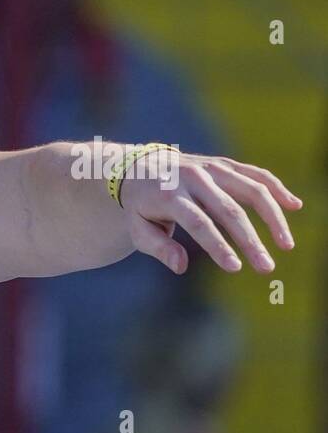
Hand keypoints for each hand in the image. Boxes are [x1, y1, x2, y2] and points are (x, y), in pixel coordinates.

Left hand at [119, 150, 301, 274]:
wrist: (138, 167)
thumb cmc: (140, 206)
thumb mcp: (138, 228)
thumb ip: (158, 247)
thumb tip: (181, 267)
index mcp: (169, 195)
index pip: (198, 223)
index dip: (218, 246)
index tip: (235, 268)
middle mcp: (193, 178)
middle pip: (229, 210)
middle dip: (250, 241)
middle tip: (266, 267)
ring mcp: (212, 168)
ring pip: (251, 189)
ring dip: (273, 217)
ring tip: (286, 245)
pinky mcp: (225, 164)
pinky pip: (256, 174)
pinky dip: (277, 188)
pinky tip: (294, 206)